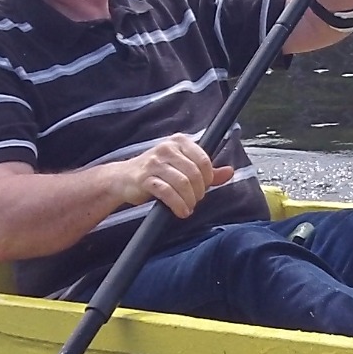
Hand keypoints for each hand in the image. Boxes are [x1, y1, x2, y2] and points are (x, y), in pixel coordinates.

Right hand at [119, 134, 233, 217]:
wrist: (123, 179)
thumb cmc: (157, 172)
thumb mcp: (183, 167)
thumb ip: (207, 171)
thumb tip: (230, 171)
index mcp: (179, 142)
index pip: (203, 160)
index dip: (208, 179)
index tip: (204, 189)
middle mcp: (167, 148)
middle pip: (194, 173)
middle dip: (199, 191)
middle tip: (196, 200)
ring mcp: (154, 162)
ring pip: (182, 183)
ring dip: (189, 200)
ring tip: (188, 207)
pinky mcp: (144, 178)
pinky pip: (167, 192)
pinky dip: (177, 204)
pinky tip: (181, 211)